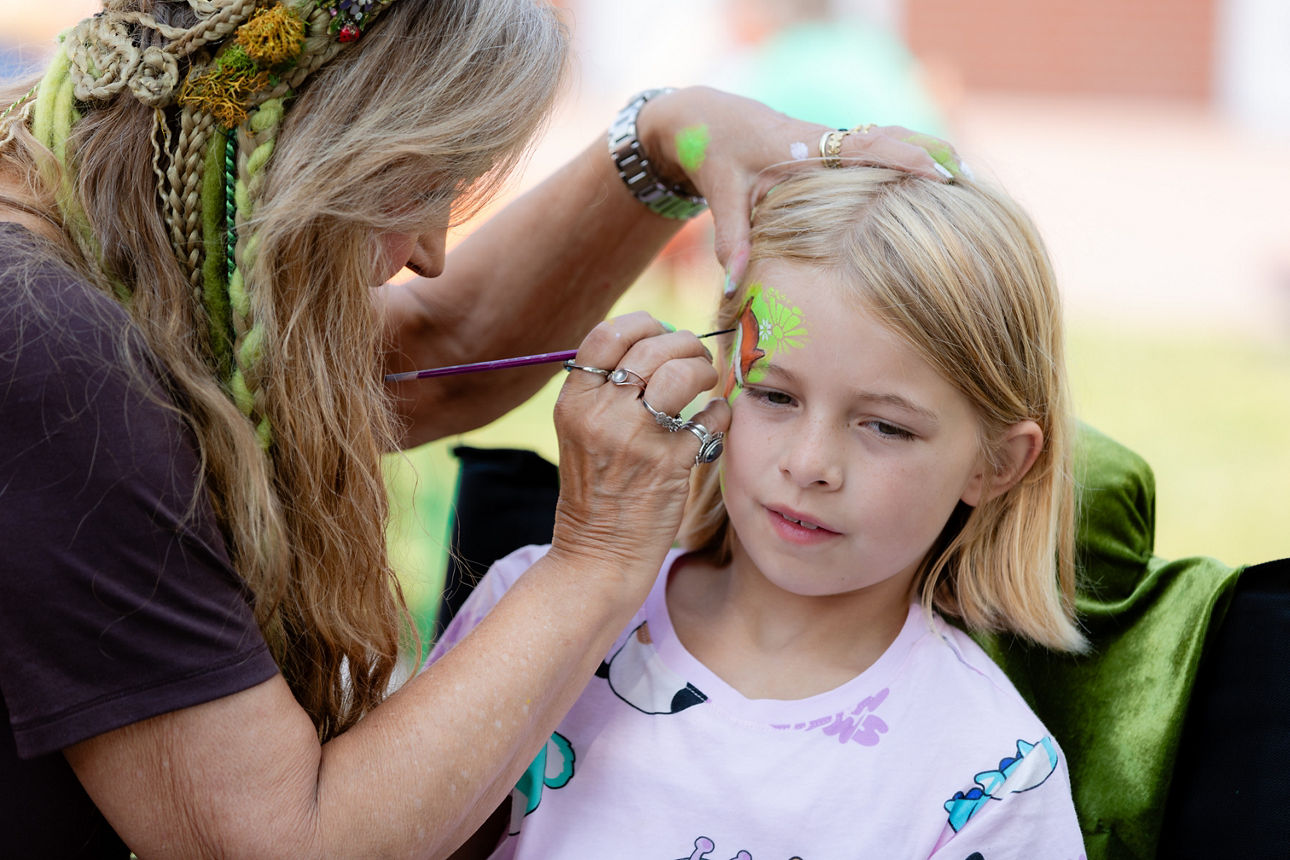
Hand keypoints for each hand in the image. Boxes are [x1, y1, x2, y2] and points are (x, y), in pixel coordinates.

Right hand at [550, 312, 730, 574]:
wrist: (597, 557)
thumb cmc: (596, 492)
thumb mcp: (582, 434)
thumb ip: (607, 391)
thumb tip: (659, 341)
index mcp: (575, 402)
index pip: (608, 334)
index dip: (643, 324)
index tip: (661, 333)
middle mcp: (602, 414)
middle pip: (652, 346)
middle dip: (684, 344)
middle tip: (696, 359)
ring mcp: (637, 439)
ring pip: (682, 372)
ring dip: (704, 369)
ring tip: (706, 382)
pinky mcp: (672, 464)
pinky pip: (712, 415)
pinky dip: (720, 412)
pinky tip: (714, 420)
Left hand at [636, 86, 963, 286]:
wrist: (709, 121)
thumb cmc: (716, 153)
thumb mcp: (722, 192)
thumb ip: (731, 238)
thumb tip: (735, 287)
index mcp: (806, 143)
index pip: (866, 147)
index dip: (905, 158)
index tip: (940, 174)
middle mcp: (826, 138)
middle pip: (891, 138)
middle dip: (930, 154)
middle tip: (970, 180)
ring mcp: (832, 143)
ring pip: (889, 141)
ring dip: (923, 156)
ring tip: (965, 184)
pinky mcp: (832, 151)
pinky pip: (877, 150)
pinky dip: (905, 161)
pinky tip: (931, 185)